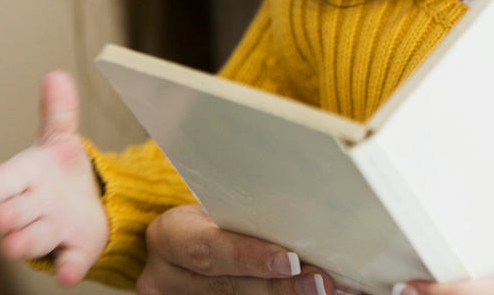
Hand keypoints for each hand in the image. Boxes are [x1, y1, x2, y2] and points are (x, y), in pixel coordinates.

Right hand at [0, 70, 108, 284]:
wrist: (90, 199)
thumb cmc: (60, 173)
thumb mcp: (60, 140)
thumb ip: (59, 112)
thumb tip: (56, 75)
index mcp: (24, 178)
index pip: (0, 184)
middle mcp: (32, 208)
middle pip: (12, 214)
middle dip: (7, 215)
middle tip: (2, 217)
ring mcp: (53, 230)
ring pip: (33, 240)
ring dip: (25, 242)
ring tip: (15, 244)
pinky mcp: (76, 249)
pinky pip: (69, 263)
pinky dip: (68, 268)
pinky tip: (69, 272)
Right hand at [138, 204, 333, 294]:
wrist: (181, 246)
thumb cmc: (212, 217)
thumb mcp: (216, 208)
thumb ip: (248, 217)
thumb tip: (308, 218)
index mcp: (170, 237)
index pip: (209, 249)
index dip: (250, 257)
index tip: (291, 260)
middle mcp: (166, 278)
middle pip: (228, 288)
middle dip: (281, 289)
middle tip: (321, 283)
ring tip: (328, 292)